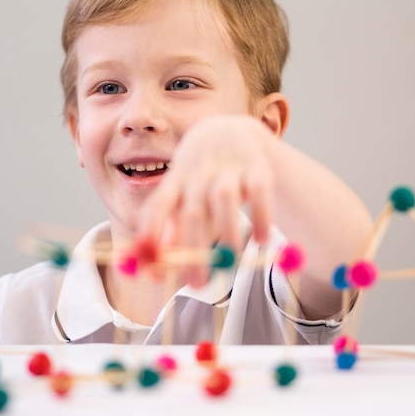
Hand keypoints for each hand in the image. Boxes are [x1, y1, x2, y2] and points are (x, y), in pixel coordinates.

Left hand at [137, 115, 275, 283]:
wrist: (231, 131)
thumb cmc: (200, 177)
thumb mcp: (182, 196)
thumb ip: (169, 231)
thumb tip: (153, 271)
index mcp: (176, 180)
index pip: (158, 205)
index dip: (152, 233)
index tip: (151, 265)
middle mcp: (199, 171)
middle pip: (192, 211)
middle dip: (193, 250)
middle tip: (197, 285)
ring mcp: (228, 166)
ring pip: (223, 198)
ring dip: (227, 232)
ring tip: (230, 261)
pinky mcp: (256, 166)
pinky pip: (259, 191)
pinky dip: (262, 216)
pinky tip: (263, 240)